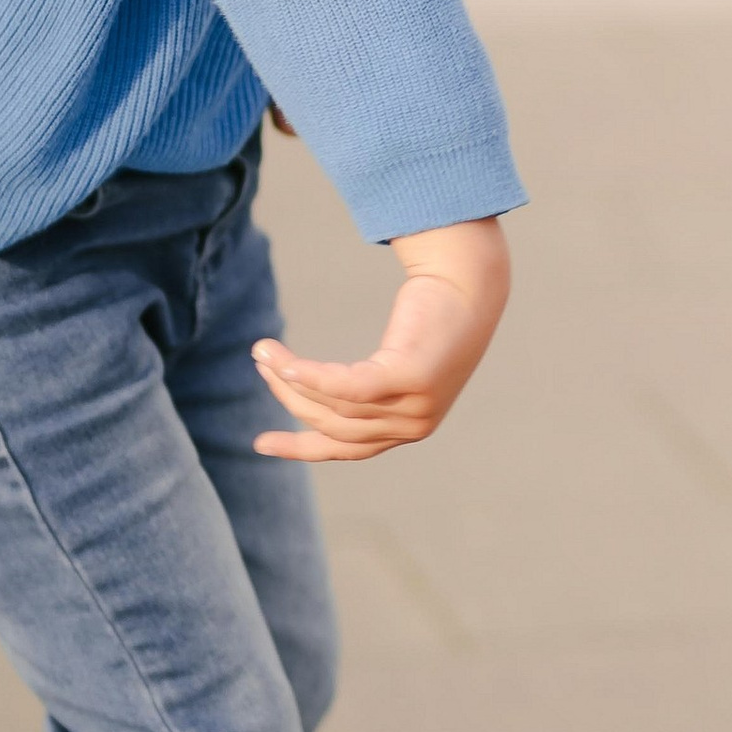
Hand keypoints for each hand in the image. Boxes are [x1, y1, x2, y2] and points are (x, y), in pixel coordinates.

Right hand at [251, 217, 509, 461]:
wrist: (470, 282)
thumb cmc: (432, 315)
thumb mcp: (398, 360)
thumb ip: (368, 385)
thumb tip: (305, 386)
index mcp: (410, 426)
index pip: (347, 449)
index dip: (301, 448)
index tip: (261, 443)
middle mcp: (415, 425)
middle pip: (334, 426)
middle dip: (289, 400)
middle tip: (261, 366)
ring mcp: (416, 405)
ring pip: (335, 406)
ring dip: (290, 380)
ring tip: (262, 353)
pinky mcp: (411, 378)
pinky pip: (349, 388)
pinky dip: (312, 378)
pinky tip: (285, 363)